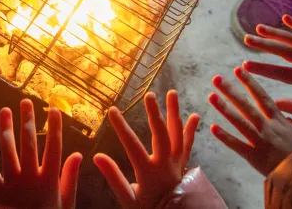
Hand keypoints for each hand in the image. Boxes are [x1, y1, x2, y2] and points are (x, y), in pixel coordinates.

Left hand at [0, 100, 82, 208]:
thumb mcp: (66, 204)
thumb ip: (70, 178)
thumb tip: (79, 154)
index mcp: (49, 181)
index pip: (54, 147)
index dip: (55, 127)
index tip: (54, 109)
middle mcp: (30, 179)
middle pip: (29, 143)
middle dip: (27, 120)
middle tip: (26, 101)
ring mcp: (11, 185)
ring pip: (7, 150)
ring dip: (6, 128)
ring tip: (5, 111)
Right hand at [93, 91, 199, 208]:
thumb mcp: (128, 200)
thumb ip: (114, 178)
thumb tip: (97, 157)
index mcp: (149, 173)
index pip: (132, 145)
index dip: (122, 127)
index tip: (112, 110)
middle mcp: (166, 165)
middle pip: (161, 135)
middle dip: (155, 114)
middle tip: (149, 94)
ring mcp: (177, 164)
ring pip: (178, 135)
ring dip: (175, 113)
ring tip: (172, 93)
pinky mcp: (184, 166)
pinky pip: (189, 145)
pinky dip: (191, 130)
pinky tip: (195, 116)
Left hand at [208, 67, 291, 175]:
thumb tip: (287, 118)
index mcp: (280, 122)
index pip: (262, 97)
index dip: (250, 82)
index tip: (239, 70)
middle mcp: (268, 127)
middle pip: (246, 105)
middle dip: (231, 90)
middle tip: (216, 78)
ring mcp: (260, 141)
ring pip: (239, 121)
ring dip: (224, 108)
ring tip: (211, 96)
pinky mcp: (255, 158)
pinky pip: (237, 145)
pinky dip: (225, 137)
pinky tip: (212, 127)